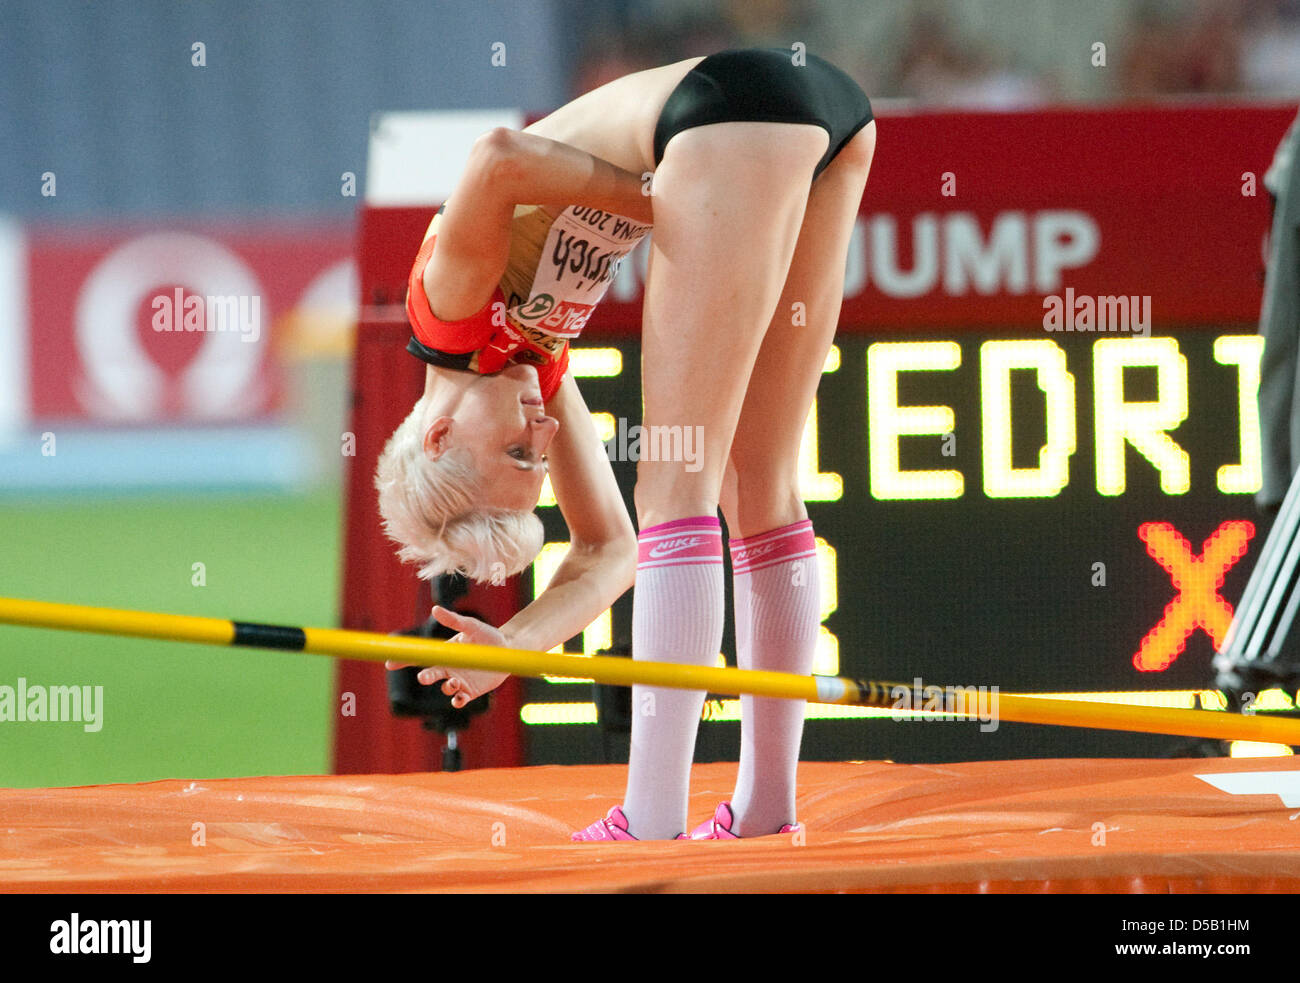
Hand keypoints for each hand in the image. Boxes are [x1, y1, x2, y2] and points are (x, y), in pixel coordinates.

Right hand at [384, 606, 509, 708]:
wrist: (507, 649)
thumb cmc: (487, 635)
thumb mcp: (471, 626)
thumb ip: (453, 620)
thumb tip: (435, 609)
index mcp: (445, 652)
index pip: (421, 657)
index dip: (404, 660)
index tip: (389, 663)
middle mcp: (449, 668)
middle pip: (431, 674)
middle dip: (426, 676)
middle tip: (424, 677)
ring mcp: (459, 681)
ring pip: (446, 689)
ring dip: (446, 687)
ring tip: (453, 682)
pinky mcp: (471, 691)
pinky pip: (460, 700)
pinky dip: (457, 701)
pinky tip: (459, 699)